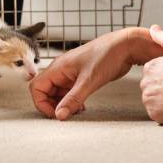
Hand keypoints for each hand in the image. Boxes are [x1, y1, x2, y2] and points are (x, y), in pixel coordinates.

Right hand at [30, 28, 162, 119]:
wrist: (125, 46)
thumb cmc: (107, 56)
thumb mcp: (89, 81)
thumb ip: (73, 99)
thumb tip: (59, 115)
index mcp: (58, 67)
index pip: (36, 87)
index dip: (41, 103)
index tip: (55, 114)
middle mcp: (61, 70)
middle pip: (45, 92)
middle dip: (53, 105)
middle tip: (67, 115)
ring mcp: (71, 73)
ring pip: (58, 93)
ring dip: (64, 104)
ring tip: (76, 112)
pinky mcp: (81, 77)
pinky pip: (70, 92)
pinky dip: (73, 101)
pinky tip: (82, 107)